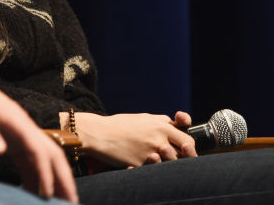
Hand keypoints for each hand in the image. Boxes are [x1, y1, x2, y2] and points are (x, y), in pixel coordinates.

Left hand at [0, 71, 78, 202]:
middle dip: (63, 178)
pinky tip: (36, 194)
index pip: (39, 149)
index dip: (45, 172)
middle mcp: (25, 129)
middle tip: (71, 202)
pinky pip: (29, 162)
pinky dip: (36, 178)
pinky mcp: (13, 142)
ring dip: (53, 181)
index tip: (47, 194)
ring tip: (60, 202)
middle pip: (52, 155)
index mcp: (19, 121)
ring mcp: (20, 136)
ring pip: (43, 160)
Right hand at [73, 111, 196, 167]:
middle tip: (176, 158)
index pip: (188, 139)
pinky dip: (151, 168)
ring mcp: (151, 152)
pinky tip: (142, 163)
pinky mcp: (142, 164)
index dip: (190, 146)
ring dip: (166, 163)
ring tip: (156, 159)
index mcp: (161, 126)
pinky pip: (154, 170)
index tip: (186, 149)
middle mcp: (159, 139)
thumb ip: (161, 121)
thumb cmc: (119, 125)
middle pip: (184, 153)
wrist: (98, 133)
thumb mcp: (142, 118)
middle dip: (184, 157)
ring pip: (171, 163)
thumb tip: (176, 124)